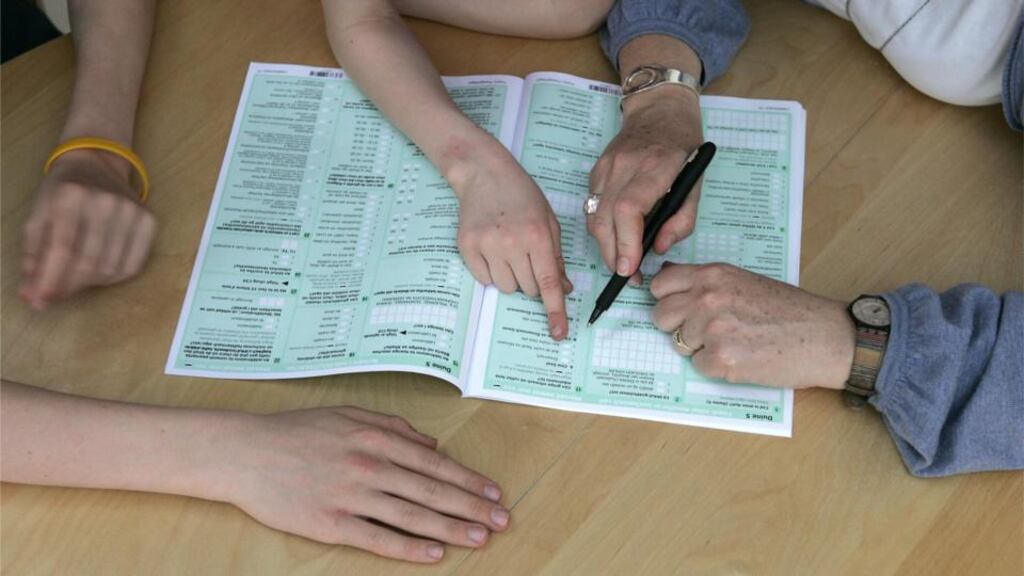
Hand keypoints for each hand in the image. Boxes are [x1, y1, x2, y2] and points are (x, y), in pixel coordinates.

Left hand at [20, 148, 156, 309]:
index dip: (51, 279)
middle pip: (89, 262)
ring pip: (111, 269)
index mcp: (70, 196)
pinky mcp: (149, 220)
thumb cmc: (62, 193)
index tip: (41, 301)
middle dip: (69, 286)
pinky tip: (100, 272)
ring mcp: (131, 211)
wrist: (97, 164)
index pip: (62, 248)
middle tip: (56, 295)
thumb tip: (33, 296)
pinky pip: (134, 265)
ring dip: (90, 283)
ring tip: (77, 278)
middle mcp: (105, 201)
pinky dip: (114, 278)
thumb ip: (34, 256)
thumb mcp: (39, 216)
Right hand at [224, 406, 508, 562]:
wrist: (245, 453)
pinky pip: (378, 538)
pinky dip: (409, 547)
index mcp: (376, 437)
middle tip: (502, 521)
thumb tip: (431, 445)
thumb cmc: (297, 432)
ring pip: (412, 516)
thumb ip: (393, 427)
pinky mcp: (330, 523)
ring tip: (479, 538)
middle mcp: (369, 465)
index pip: (434, 464)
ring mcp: (351, 495)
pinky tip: (434, 553)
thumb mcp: (348, 414)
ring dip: (451, 529)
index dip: (468, 481)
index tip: (493, 493)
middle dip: (472, 508)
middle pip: (431, 492)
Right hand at [450, 140, 572, 339]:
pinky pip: (484, 280)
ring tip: (508, 249)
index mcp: (538, 236)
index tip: (558, 333)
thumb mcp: (548, 221)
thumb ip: (556, 256)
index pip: (549, 283)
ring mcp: (487, 246)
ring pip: (506, 287)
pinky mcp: (467, 247)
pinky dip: (491, 272)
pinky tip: (492, 248)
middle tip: (527, 257)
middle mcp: (512, 243)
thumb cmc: (521, 195)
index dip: (555, 311)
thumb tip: (563, 288)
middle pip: (528, 289)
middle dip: (532, 282)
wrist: (484, 173)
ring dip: (511, 277)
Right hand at [588, 91, 702, 279]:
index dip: (626, 242)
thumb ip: (682, 219)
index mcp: (655, 166)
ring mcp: (606, 167)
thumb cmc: (684, 147)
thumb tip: (658, 248)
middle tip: (627, 275)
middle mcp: (625, 165)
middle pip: (605, 219)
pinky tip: (616, 235)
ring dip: (604, 245)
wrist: (659, 109)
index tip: (629, 268)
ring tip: (622, 261)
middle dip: (613, 254)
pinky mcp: (596, 170)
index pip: (629, 209)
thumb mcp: (696, 183)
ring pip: (593, 217)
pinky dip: (601, 227)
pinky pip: (592, 207)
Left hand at [650, 263, 855, 388]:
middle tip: (707, 330)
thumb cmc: (788, 309)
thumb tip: (665, 279)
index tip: (678, 308)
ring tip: (735, 341)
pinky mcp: (722, 359)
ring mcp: (713, 329)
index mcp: (713, 275)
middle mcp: (708, 298)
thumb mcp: (742, 281)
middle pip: (661, 316)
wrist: (823, 335)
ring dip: (701, 347)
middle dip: (677, 326)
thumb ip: (706, 282)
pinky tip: (742, 357)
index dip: (667, 300)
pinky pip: (699, 366)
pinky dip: (716, 367)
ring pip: (680, 344)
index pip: (660, 286)